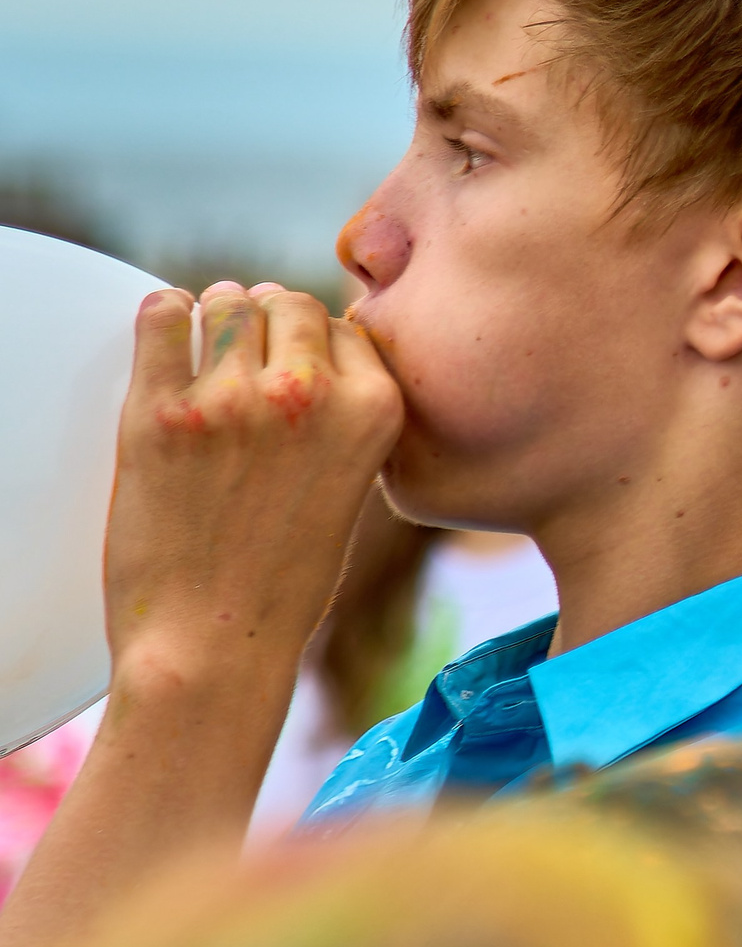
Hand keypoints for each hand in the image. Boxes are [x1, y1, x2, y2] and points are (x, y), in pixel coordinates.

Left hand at [104, 282, 404, 700]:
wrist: (215, 644)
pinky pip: (161, 317)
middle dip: (268, 320)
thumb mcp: (352, 486)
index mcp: (375, 410)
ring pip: (227, 302)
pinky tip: (167, 335)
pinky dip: (163, 316)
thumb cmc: (283, 578)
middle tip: (246, 354)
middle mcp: (311, 394)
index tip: (296, 363)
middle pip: (288, 303)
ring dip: (216, 316)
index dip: (317, 342)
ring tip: (206, 349)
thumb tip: (305, 349)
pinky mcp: (161, 413)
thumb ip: (341, 415)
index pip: (346, 326)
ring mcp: (234, 400)